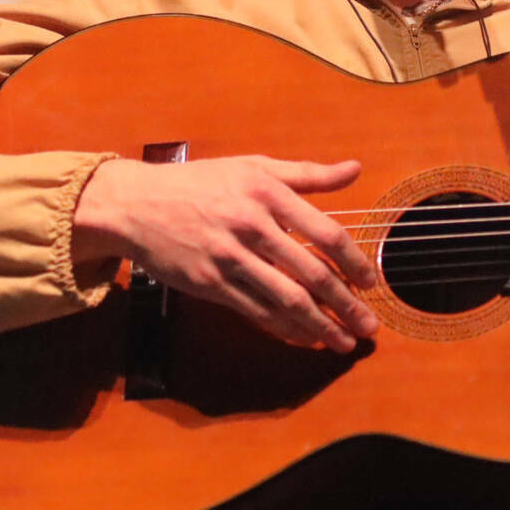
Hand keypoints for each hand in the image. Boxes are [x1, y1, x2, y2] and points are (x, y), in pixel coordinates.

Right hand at [73, 155, 381, 352]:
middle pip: (312, 274)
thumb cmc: (199, 183)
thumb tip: (354, 169)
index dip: (354, 263)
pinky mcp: (210, 284)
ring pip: (287, 300)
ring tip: (343, 342)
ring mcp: (230, 258)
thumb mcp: (252, 166)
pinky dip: (285, 329)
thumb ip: (306, 173)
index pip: (325, 233)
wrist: (137, 205)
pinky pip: (256, 312)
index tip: (371, 283)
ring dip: (321, 326)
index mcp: (267, 192)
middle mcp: (251, 225)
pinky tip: (304, 337)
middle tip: (369, 327)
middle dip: (346, 306)